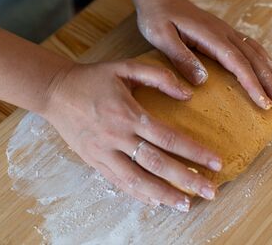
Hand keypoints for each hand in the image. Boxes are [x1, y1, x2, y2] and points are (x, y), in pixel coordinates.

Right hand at [42, 60, 221, 210]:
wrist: (55, 91)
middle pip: (158, 164)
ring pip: (138, 180)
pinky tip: (156, 202)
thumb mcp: (125, 67)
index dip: (194, 152)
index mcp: (128, 114)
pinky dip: (138, 194)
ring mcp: (104, 153)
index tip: (216, 163)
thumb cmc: (93, 78)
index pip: (169, 138)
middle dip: (187, 179)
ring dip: (164, 194)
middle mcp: (118, 138)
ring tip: (186, 205)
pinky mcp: (95, 161)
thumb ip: (158, 76)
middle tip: (211, 191)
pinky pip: (119, 182)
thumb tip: (187, 94)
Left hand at [137, 0, 271, 110]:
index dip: (253, 84)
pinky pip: (252, 50)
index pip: (238, 63)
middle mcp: (225, 33)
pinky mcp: (227, 35)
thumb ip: (181, 57)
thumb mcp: (161, 36)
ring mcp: (228, 33)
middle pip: (255, 60)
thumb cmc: (158, 17)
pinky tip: (271, 76)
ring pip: (259, 54)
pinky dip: (266, 64)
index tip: (264, 103)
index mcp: (211, 36)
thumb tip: (202, 81)